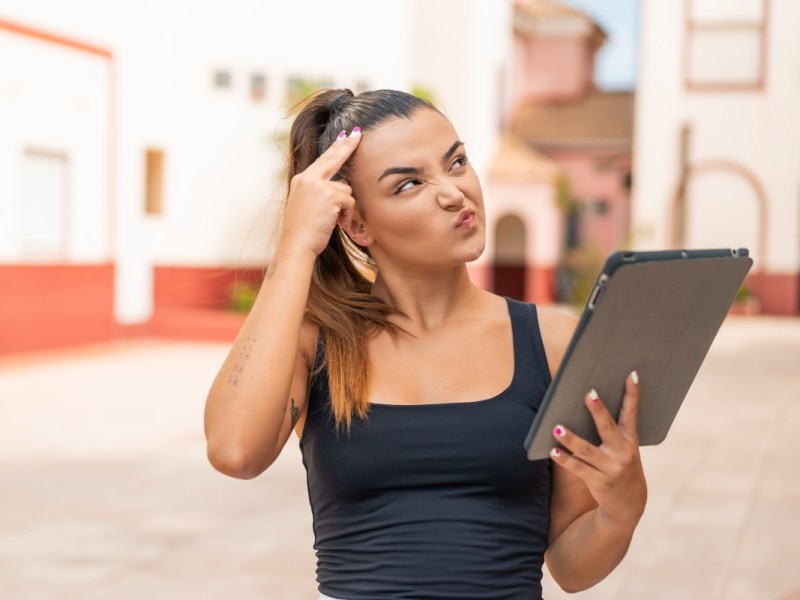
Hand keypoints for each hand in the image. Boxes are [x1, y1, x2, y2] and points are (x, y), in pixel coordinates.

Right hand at [280, 128, 361, 258]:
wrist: (296, 246)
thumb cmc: (303, 233)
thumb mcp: (308, 207)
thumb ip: (320, 192)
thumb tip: (342, 184)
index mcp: (301, 180)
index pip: (323, 159)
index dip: (335, 147)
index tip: (345, 135)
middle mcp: (308, 178)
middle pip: (333, 158)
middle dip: (347, 145)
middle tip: (358, 133)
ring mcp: (318, 185)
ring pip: (346, 188)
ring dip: (345, 206)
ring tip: (334, 221)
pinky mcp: (329, 195)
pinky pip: (349, 201)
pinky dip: (348, 215)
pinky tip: (337, 224)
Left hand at [549, 371, 647, 534]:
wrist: (629, 505)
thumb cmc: (620, 466)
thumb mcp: (624, 449)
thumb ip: (611, 431)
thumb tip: (587, 404)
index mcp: (630, 440)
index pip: (631, 412)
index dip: (632, 393)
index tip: (630, 374)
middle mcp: (623, 452)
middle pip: (607, 428)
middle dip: (598, 411)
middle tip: (588, 394)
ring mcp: (610, 468)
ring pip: (586, 450)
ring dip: (570, 438)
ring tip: (557, 427)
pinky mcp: (598, 481)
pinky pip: (577, 468)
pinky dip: (564, 459)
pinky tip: (553, 452)